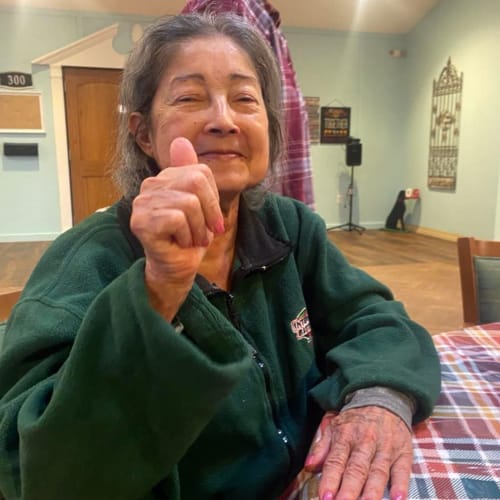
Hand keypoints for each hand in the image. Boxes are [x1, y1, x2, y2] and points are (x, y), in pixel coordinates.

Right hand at [130, 137, 224, 318]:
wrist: (178, 268)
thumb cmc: (189, 238)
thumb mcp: (200, 204)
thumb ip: (192, 173)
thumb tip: (180, 140)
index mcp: (164, 179)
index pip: (200, 173)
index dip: (212, 199)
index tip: (211, 221)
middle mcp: (149, 186)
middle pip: (196, 182)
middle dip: (208, 213)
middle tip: (203, 232)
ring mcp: (142, 203)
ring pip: (189, 203)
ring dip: (197, 229)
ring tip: (190, 239)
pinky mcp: (140, 221)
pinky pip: (178, 218)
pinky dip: (186, 236)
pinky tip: (178, 243)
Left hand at [305, 407, 412, 499]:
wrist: (383, 397)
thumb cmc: (356, 418)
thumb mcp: (335, 425)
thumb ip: (322, 447)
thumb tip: (308, 467)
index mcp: (346, 436)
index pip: (336, 461)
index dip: (330, 480)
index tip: (325, 497)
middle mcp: (365, 443)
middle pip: (356, 469)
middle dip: (349, 490)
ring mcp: (385, 448)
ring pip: (378, 472)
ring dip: (372, 492)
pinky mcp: (403, 453)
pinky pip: (402, 471)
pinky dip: (400, 485)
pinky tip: (398, 499)